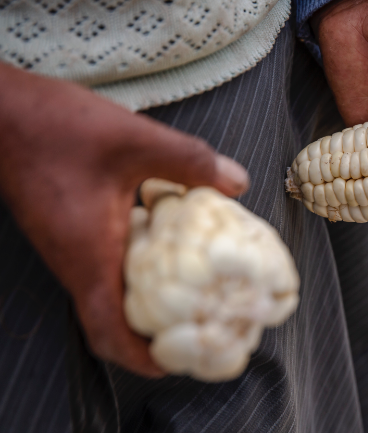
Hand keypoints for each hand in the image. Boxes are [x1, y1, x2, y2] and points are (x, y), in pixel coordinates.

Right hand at [0, 64, 248, 376]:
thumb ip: (190, 162)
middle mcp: (75, 262)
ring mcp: (70, 248)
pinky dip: (138, 272)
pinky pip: (105, 267)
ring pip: (110, 294)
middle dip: (153, 335)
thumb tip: (237, 182)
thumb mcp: (136, 139)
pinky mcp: (71, 231)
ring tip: (192, 294)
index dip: (141, 358)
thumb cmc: (56, 128)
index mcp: (88, 256)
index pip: (108, 332)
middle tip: (198, 328)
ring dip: (147, 302)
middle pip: (113, 322)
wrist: (1, 113)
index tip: (178, 361)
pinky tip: (167, 247)